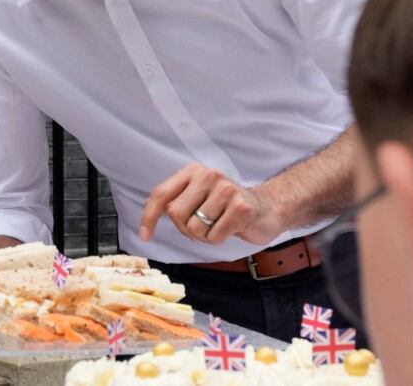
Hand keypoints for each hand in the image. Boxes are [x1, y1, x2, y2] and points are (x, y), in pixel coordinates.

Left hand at [138, 163, 285, 246]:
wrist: (267, 208)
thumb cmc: (226, 207)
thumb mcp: (198, 198)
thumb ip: (176, 201)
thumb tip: (149, 211)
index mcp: (192, 171)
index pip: (161, 194)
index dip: (149, 217)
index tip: (145, 236)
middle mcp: (208, 175)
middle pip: (176, 214)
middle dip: (186, 229)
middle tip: (204, 226)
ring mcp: (226, 189)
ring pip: (195, 228)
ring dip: (205, 236)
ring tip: (219, 225)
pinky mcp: (241, 206)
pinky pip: (215, 236)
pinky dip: (219, 240)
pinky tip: (231, 228)